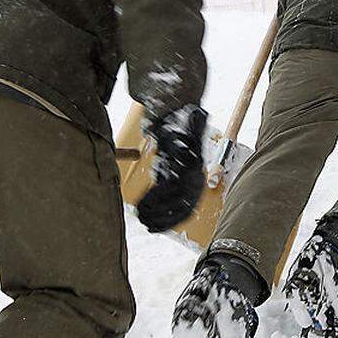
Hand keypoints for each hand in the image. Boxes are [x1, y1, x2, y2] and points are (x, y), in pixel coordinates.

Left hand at [134, 105, 206, 231]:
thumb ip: (193, 122)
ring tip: (142, 219)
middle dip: (158, 211)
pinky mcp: (185, 198)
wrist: (189, 141)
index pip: (177, 187)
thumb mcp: (187, 127)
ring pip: (178, 211)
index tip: (143, 203)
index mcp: (194, 168)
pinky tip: (150, 226)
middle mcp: (196, 183)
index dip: (159, 197)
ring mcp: (191, 192)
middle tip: (139, 215)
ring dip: (160, 219)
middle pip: (178, 203)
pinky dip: (165, 223)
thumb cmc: (183, 135)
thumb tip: (198, 112)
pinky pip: (178, 215)